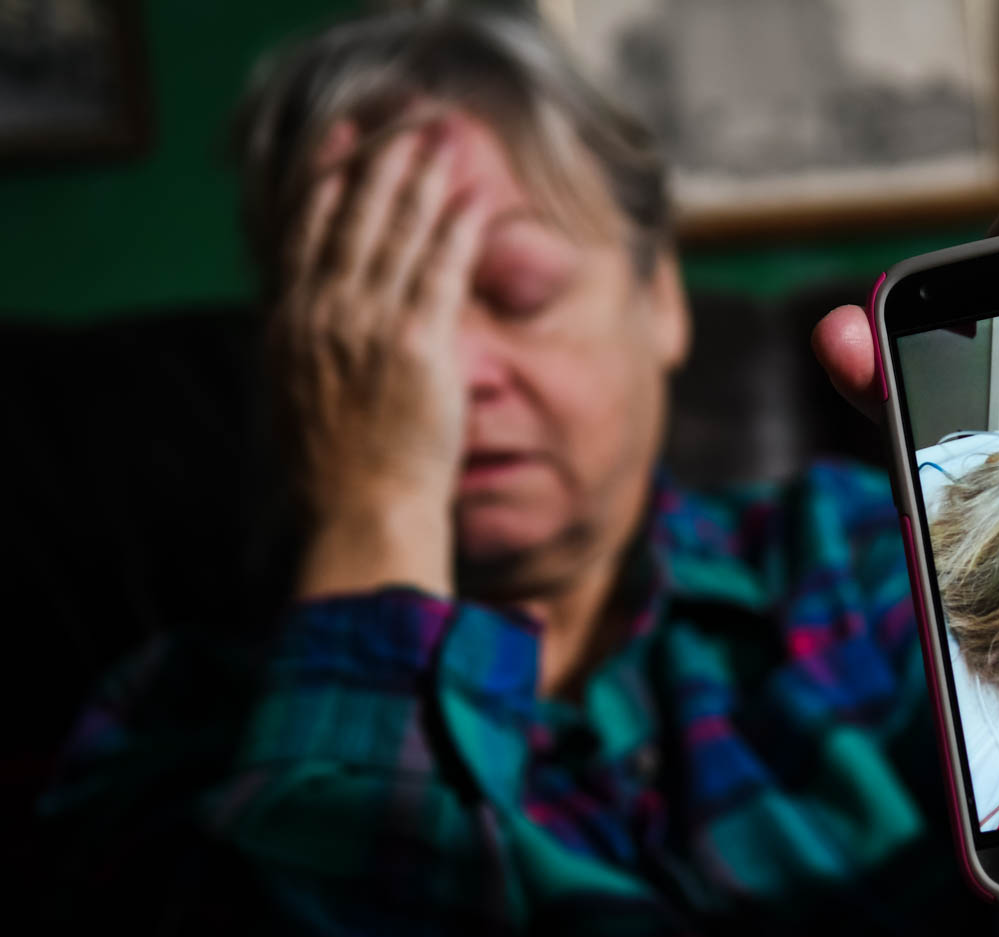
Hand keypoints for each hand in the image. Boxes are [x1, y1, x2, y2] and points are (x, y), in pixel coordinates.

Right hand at [271, 115, 490, 597]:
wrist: (360, 515)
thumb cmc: (335, 477)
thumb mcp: (296, 404)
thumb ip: (303, 355)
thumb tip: (304, 332)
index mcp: (289, 328)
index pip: (304, 234)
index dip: (325, 182)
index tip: (340, 143)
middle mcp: (323, 316)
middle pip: (351, 220)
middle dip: (378, 164)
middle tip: (401, 124)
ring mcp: (368, 327)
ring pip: (397, 234)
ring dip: (422, 181)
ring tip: (442, 143)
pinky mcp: (418, 344)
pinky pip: (441, 270)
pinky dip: (457, 229)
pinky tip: (473, 200)